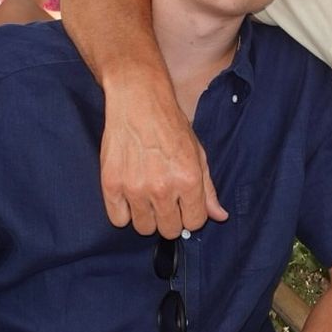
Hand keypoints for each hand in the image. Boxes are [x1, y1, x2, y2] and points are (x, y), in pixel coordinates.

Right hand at [100, 76, 227, 236]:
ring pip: (143, 228)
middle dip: (171, 219)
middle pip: (169, 230)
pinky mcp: (111, 185)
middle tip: (165, 200)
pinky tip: (130, 194)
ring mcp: (135, 188)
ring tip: (147, 196)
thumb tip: (220, 217)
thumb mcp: (198, 154)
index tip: (184, 205)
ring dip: (147, 216)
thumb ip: (208, 189)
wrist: (138, 101)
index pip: (194, 223)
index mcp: (188, 180)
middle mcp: (162, 188)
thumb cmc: (171, 125)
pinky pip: (118, 219)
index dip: (191, 215)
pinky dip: (124, 212)